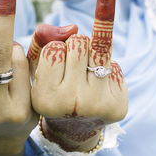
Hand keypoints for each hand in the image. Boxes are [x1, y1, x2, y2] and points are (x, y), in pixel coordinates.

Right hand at [30, 0, 127, 151]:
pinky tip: (99, 84)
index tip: (54, 66)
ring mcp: (98, 105)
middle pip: (78, 41)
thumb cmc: (53, 89)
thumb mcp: (37, 66)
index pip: (54, 47)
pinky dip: (107, 67)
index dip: (56, 49)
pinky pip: (115, 64)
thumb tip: (73, 27)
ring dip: (92, 48)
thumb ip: (42, 39)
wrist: (73, 128)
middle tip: (72, 64)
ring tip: (86, 65)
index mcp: (45, 98)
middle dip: (75, 45)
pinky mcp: (118, 105)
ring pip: (100, 47)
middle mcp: (72, 104)